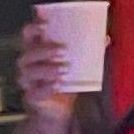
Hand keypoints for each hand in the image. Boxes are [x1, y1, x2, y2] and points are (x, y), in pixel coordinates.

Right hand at [12, 13, 87, 133]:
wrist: (57, 108)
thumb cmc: (64, 79)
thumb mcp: (75, 63)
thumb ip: (87, 50)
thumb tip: (105, 38)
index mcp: (36, 49)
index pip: (28, 34)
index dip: (33, 28)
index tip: (45, 24)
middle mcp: (28, 63)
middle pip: (29, 53)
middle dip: (44, 51)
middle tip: (63, 51)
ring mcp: (27, 80)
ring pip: (30, 72)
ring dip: (47, 69)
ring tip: (64, 70)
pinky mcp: (31, 96)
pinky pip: (35, 92)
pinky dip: (46, 88)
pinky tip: (58, 85)